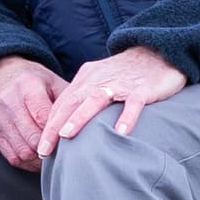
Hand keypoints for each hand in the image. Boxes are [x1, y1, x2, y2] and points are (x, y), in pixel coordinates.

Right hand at [0, 55, 65, 168]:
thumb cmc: (33, 80)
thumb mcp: (52, 82)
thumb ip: (68, 101)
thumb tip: (88, 122)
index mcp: (28, 87)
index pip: (44, 118)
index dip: (58, 134)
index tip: (70, 141)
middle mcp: (9, 102)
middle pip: (32, 138)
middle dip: (50, 149)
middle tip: (64, 154)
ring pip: (21, 151)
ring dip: (39, 160)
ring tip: (53, 159)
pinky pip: (11, 156)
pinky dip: (27, 162)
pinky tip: (38, 160)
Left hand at [42, 46, 187, 144]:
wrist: (159, 51)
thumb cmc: (128, 73)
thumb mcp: (101, 81)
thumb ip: (86, 99)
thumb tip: (68, 128)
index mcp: (87, 78)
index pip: (62, 103)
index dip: (48, 125)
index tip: (40, 147)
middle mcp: (99, 80)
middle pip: (72, 103)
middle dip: (54, 126)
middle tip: (43, 149)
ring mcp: (121, 84)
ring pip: (95, 100)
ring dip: (79, 118)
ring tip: (67, 136)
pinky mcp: (142, 88)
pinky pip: (133, 103)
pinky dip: (126, 117)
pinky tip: (120, 133)